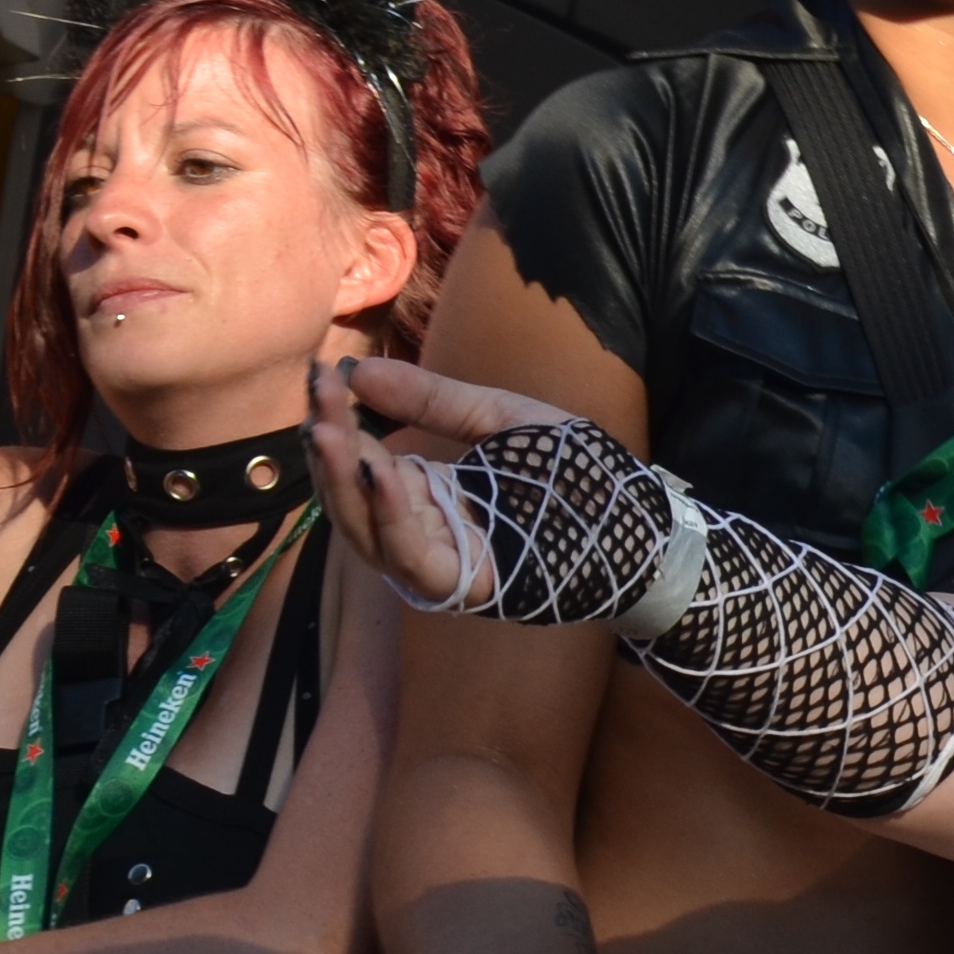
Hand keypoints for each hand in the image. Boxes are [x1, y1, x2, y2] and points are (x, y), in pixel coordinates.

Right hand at [310, 355, 580, 612]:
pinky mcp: (466, 584)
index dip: (335, 423)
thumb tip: (358, 369)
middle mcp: (421, 532)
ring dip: (346, 484)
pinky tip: (383, 474)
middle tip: (316, 398)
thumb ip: (434, 399)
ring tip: (330, 431)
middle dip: (331, 451)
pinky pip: (414, 558)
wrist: (637, 518)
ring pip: (370, 535)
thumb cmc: (572, 471)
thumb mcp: (500, 417)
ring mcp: (441, 563)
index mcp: (425, 493)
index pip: (359, 464)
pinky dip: (395, 518)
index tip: (318, 377)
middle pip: (353, 502)